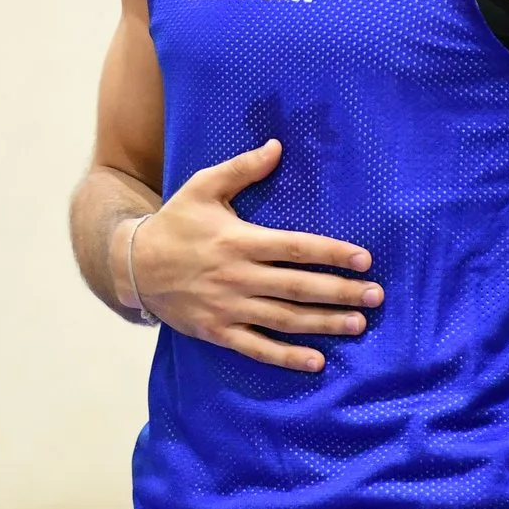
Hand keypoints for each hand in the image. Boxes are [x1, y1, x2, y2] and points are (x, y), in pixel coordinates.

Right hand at [124, 139, 379, 372]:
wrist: (133, 265)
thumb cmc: (175, 223)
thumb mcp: (203, 187)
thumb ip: (242, 168)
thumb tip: (277, 146)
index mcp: (240, 241)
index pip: (296, 248)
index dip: (332, 254)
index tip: (364, 259)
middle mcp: (238, 277)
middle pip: (298, 287)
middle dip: (341, 292)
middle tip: (376, 296)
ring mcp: (228, 308)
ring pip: (285, 320)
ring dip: (324, 324)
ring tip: (358, 324)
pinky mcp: (218, 331)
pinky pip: (257, 348)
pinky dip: (286, 357)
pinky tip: (316, 362)